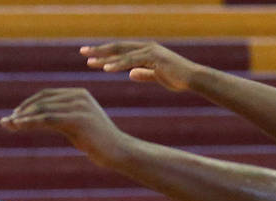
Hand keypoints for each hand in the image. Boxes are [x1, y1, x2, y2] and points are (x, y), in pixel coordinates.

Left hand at [0, 88, 125, 162]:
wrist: (118, 152)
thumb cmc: (98, 143)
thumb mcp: (76, 127)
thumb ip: (59, 120)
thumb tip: (37, 120)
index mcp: (78, 94)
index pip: (46, 95)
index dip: (28, 104)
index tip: (15, 116)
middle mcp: (78, 96)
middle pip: (42, 101)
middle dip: (22, 111)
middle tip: (7, 122)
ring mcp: (78, 106)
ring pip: (43, 109)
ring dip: (23, 118)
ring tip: (8, 125)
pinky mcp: (78, 119)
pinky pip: (48, 119)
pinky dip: (31, 123)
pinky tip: (19, 127)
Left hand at [80, 41, 198, 92]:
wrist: (193, 78)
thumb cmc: (178, 78)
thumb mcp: (157, 76)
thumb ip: (144, 73)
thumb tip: (131, 73)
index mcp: (145, 51)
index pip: (120, 51)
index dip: (105, 53)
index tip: (89, 56)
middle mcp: (145, 47)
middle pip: (117, 47)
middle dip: (99, 50)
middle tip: (82, 52)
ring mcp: (149, 51)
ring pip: (121, 53)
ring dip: (104, 57)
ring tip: (89, 61)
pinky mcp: (153, 58)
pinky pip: (131, 61)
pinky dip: (117, 64)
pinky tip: (105, 68)